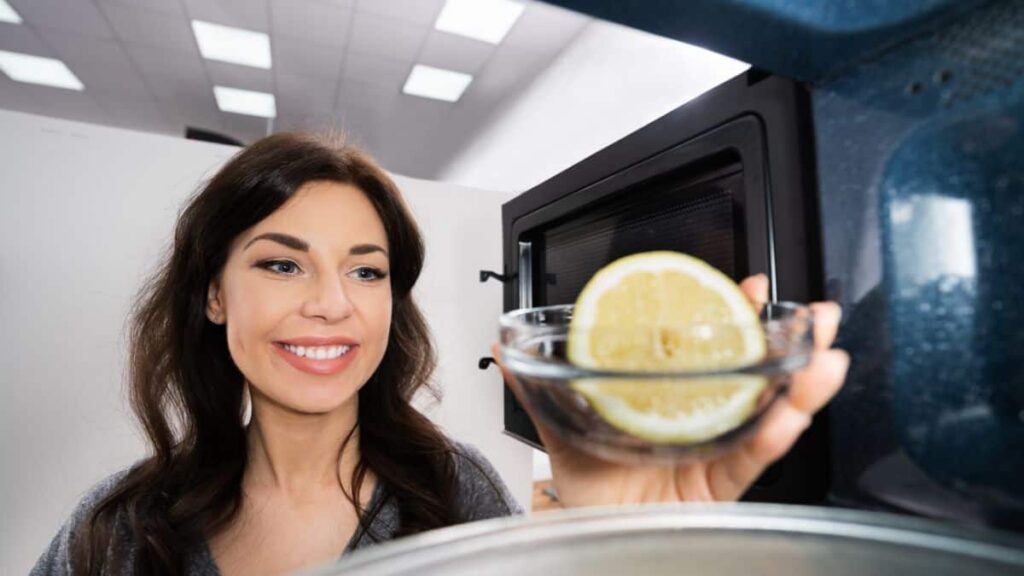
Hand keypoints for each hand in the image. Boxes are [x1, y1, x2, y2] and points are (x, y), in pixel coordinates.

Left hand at [492, 274, 848, 506]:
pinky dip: (771, 437)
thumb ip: (537, 388)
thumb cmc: (588, 489)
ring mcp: (714, 456)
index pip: (712, 352)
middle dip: (791, 346)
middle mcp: (701, 424)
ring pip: (768, 418)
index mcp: (671, 402)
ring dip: (801, 387)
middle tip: (818, 317)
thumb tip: (502, 350)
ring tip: (824, 358)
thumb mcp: (564, 428)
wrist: (586, 536)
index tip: (751, 288)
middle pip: (755, 379)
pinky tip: (789, 414)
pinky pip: (748, 462)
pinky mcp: (717, 490)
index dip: (735, 319)